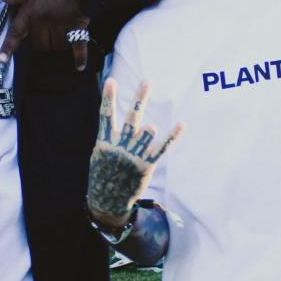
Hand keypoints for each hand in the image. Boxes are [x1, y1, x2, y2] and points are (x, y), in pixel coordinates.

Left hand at [0, 0, 90, 70]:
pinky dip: (80, 57)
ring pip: (57, 47)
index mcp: (29, 11)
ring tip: (62, 35)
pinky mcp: (77, 25)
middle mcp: (43, 20)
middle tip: (48, 34)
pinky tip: (80, 66)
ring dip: (59, 45)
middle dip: (43, 43)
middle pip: (39, 45)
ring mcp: (60, 24)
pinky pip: (78, 45)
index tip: (1, 60)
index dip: (8, 47)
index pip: (16, 32)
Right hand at [87, 78, 182, 227]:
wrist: (108, 199)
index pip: (106, 115)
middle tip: (146, 82)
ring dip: (148, 131)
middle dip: (139, 100)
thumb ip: (108, 135)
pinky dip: (172, 137)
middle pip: (131, 118)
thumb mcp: (100, 153)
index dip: (108, 98)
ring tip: (150, 128)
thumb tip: (112, 115)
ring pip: (145, 136)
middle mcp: (120, 146)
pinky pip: (161, 148)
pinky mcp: (146, 165)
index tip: (111, 81)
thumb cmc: (104, 172)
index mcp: (105, 142)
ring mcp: (133, 156)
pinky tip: (181, 125)